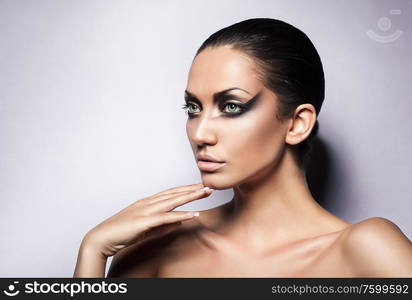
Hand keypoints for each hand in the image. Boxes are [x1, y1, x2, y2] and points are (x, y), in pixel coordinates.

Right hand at [83, 183, 212, 257]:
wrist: (102, 239)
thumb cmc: (122, 233)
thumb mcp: (147, 229)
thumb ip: (164, 225)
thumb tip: (180, 221)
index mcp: (147, 203)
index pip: (171, 193)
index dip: (186, 189)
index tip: (200, 188)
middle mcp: (148, 203)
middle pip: (175, 193)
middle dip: (193, 189)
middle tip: (209, 186)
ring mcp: (146, 210)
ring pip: (173, 201)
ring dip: (190, 196)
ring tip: (205, 193)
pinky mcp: (144, 221)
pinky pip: (166, 217)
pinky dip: (181, 215)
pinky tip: (193, 214)